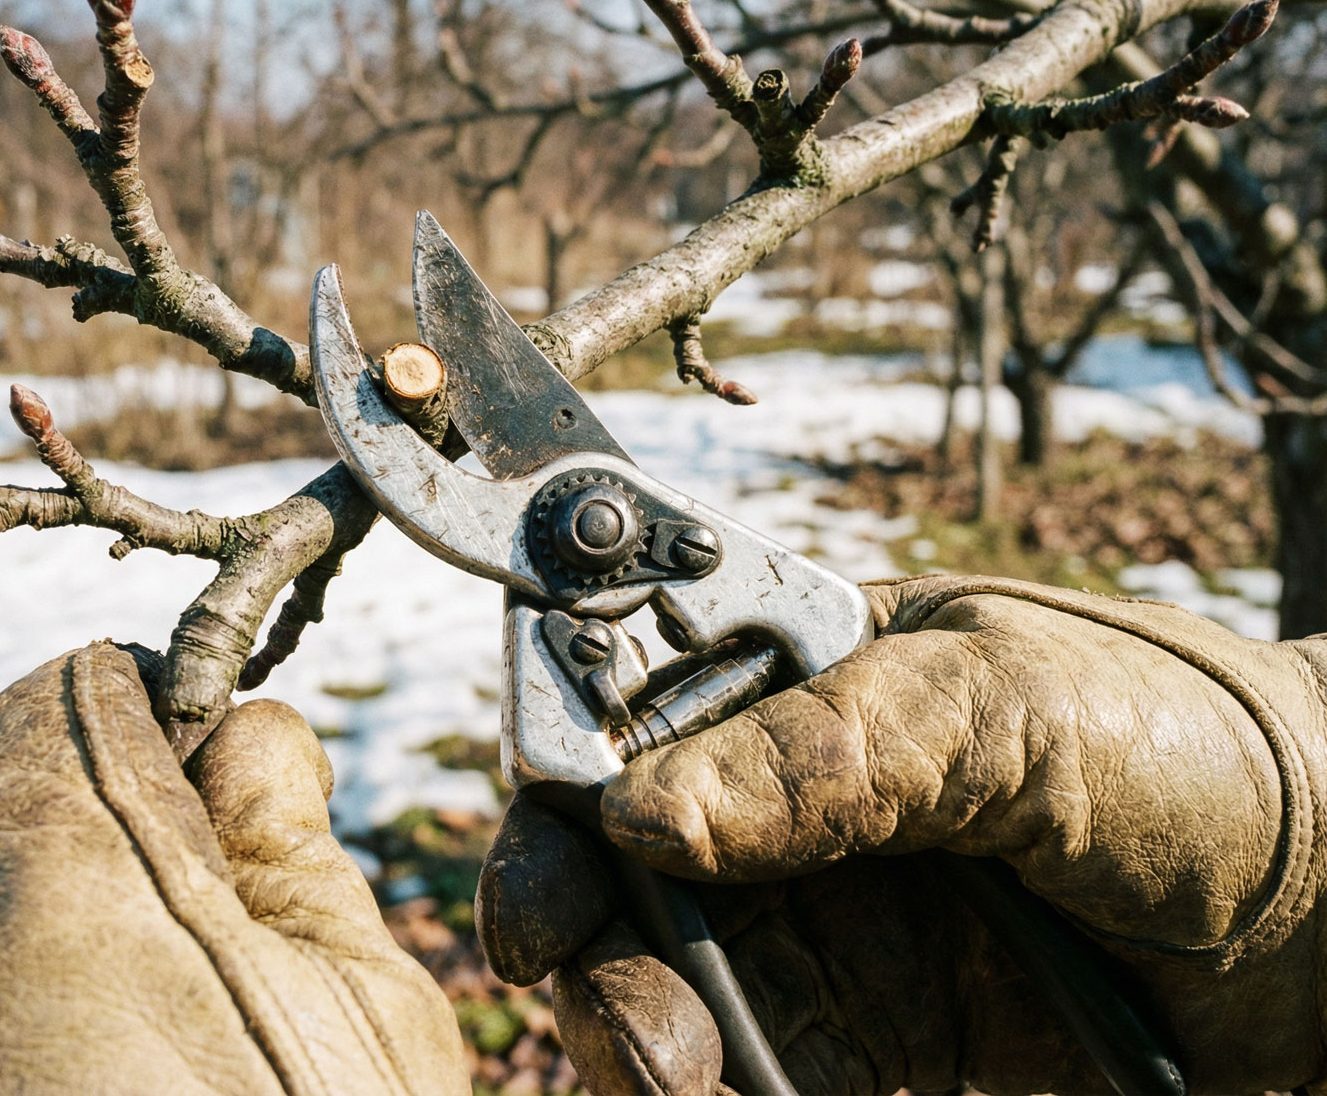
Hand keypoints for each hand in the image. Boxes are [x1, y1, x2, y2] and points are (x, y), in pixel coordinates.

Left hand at [0, 642, 467, 1095]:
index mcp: (60, 866)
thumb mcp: (358, 1003)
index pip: (61, 698)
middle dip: (97, 841)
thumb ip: (287, 835)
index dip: (146, 720)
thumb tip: (250, 733)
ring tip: (138, 1056)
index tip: (198, 771)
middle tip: (201, 942)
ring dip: (35, 945)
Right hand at [478, 574, 1326, 1095]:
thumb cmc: (1179, 736)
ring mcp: (826, 914)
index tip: (545, 880)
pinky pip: (754, 1064)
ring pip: (667, 977)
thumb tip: (645, 807)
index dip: (559, 787)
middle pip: (620, 863)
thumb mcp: (1006, 702)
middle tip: (605, 1009)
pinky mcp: (871, 1026)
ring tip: (669, 1074)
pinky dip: (714, 1088)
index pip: (625, 713)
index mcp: (797, 671)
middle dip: (587, 935)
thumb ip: (830, 747)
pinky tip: (717, 1094)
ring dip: (638, 1031)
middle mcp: (788, 794)